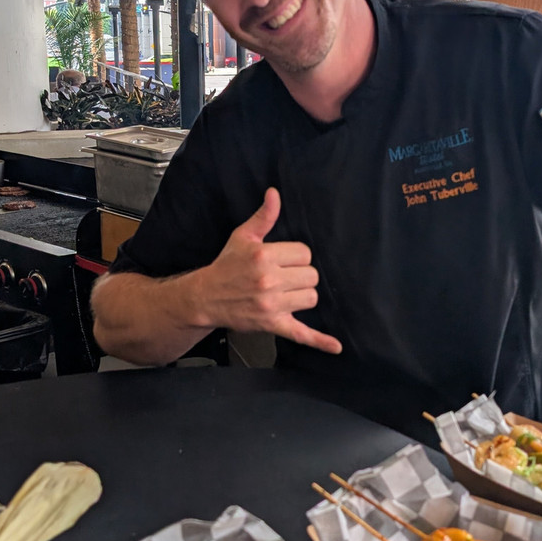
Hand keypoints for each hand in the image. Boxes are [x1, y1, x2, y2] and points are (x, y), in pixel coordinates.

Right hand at [200, 187, 341, 354]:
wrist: (205, 298)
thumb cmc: (226, 266)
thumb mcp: (242, 237)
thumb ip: (264, 216)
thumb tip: (274, 193)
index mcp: (264, 256)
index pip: (305, 253)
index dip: (297, 256)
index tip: (283, 260)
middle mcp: (269, 281)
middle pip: (312, 275)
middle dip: (302, 275)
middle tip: (284, 276)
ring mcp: (272, 305)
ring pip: (311, 298)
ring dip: (303, 295)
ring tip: (286, 293)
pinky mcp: (273, 325)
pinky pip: (302, 334)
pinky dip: (320, 341)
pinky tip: (336, 347)